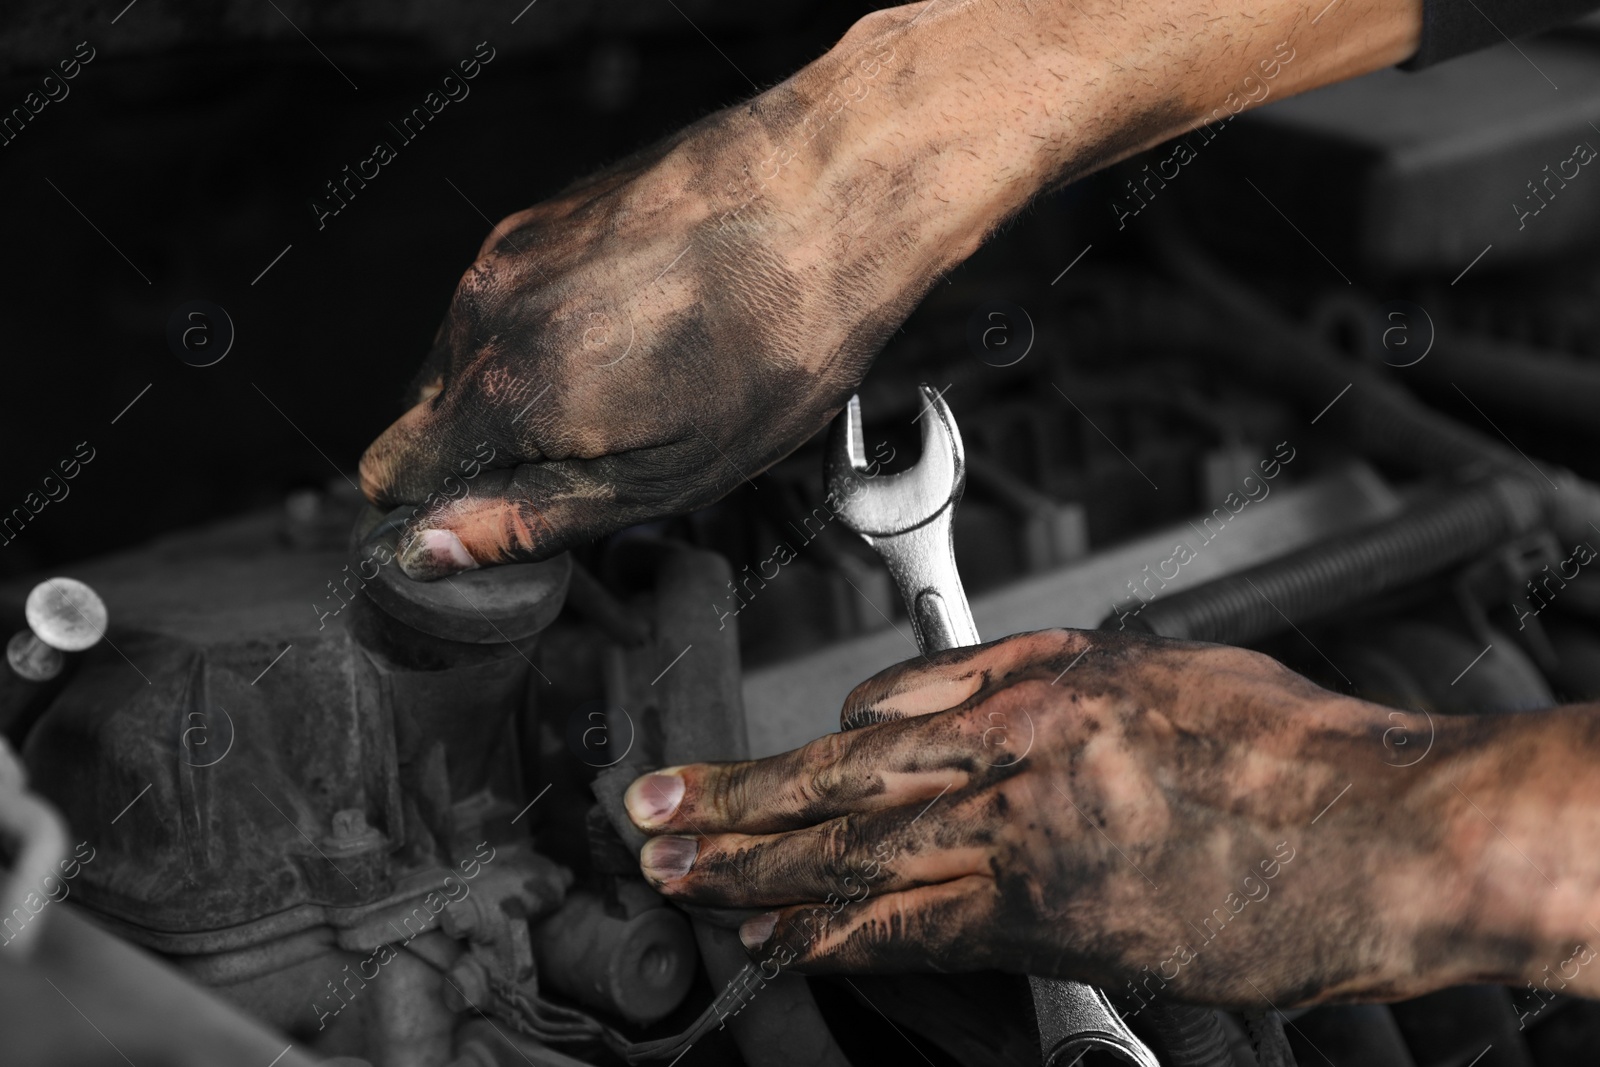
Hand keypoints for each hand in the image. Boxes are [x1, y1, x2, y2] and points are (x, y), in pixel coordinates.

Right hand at [358, 17, 966, 579]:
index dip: (442, 513)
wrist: (835, 192)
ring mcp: (511, 252)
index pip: (391, 474)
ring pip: (472, 357)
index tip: (513, 520)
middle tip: (604, 460)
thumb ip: (533, 517)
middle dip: (491, 455)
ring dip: (527, 391)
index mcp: (504, 391)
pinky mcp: (544, 216)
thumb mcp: (668, 475)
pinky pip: (510, 303)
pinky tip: (639, 334)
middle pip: (429, 416)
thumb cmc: (778, 342)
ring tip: (639, 389)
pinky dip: (551, 333)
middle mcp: (483, 312)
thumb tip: (426, 548)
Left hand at [624, 629, 1599, 1008]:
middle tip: (652, 819)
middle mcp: (1019, 764)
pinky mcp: (1061, 925)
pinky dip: (843, 935)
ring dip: (760, 872)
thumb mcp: (1157, 664)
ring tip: (684, 880)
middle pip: (844, 787)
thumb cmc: (1289, 745)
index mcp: (1040, 688)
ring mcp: (1032, 849)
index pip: (880, 721)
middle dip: (736, 806)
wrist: (1381, 832)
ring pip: (863, 859)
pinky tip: (787, 940)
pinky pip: (925, 931)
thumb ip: (1038, 675)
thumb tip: (933, 700)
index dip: (796, 755)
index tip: (743, 770)